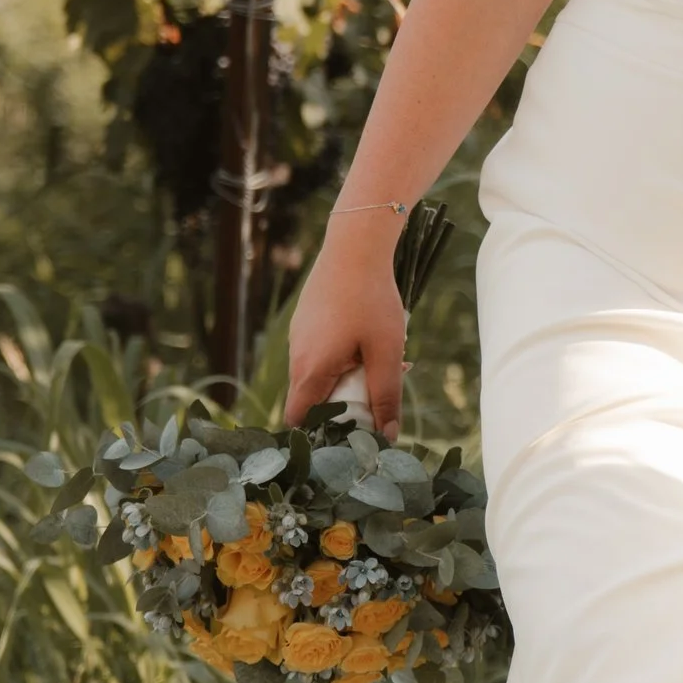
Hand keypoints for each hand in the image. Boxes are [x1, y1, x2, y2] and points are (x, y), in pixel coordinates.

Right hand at [286, 218, 408, 432]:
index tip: (353, 429)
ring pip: (320, 374)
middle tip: (380, 389)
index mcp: (310, 370)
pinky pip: (320, 352)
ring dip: (349, 376)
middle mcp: (296, 357)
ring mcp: (298, 337)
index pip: (299, 419)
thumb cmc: (371, 299)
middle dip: (346, 402)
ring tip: (382, 358)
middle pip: (313, 399)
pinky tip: (369, 338)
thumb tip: (387, 436)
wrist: (354, 246)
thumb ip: (386, 396)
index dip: (321, 432)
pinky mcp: (306, 322)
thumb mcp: (387, 352)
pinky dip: (343, 356)